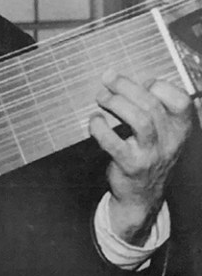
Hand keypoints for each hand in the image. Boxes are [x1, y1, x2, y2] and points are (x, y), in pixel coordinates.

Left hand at [89, 70, 193, 245]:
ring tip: (101, 96)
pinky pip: (113, 142)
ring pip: (139, 120)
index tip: (142, 82)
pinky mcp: (130, 165)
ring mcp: (151, 154)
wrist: (142, 196)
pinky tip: (95, 119)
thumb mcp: (162, 133)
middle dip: (126, 86)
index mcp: (180, 129)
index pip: (181, 101)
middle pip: (152, 105)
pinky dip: (100, 127)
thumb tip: (138, 82)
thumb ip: (154, 107)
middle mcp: (170, 141)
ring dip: (115, 103)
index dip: (159, 86)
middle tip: (107, 79)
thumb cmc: (148, 154)